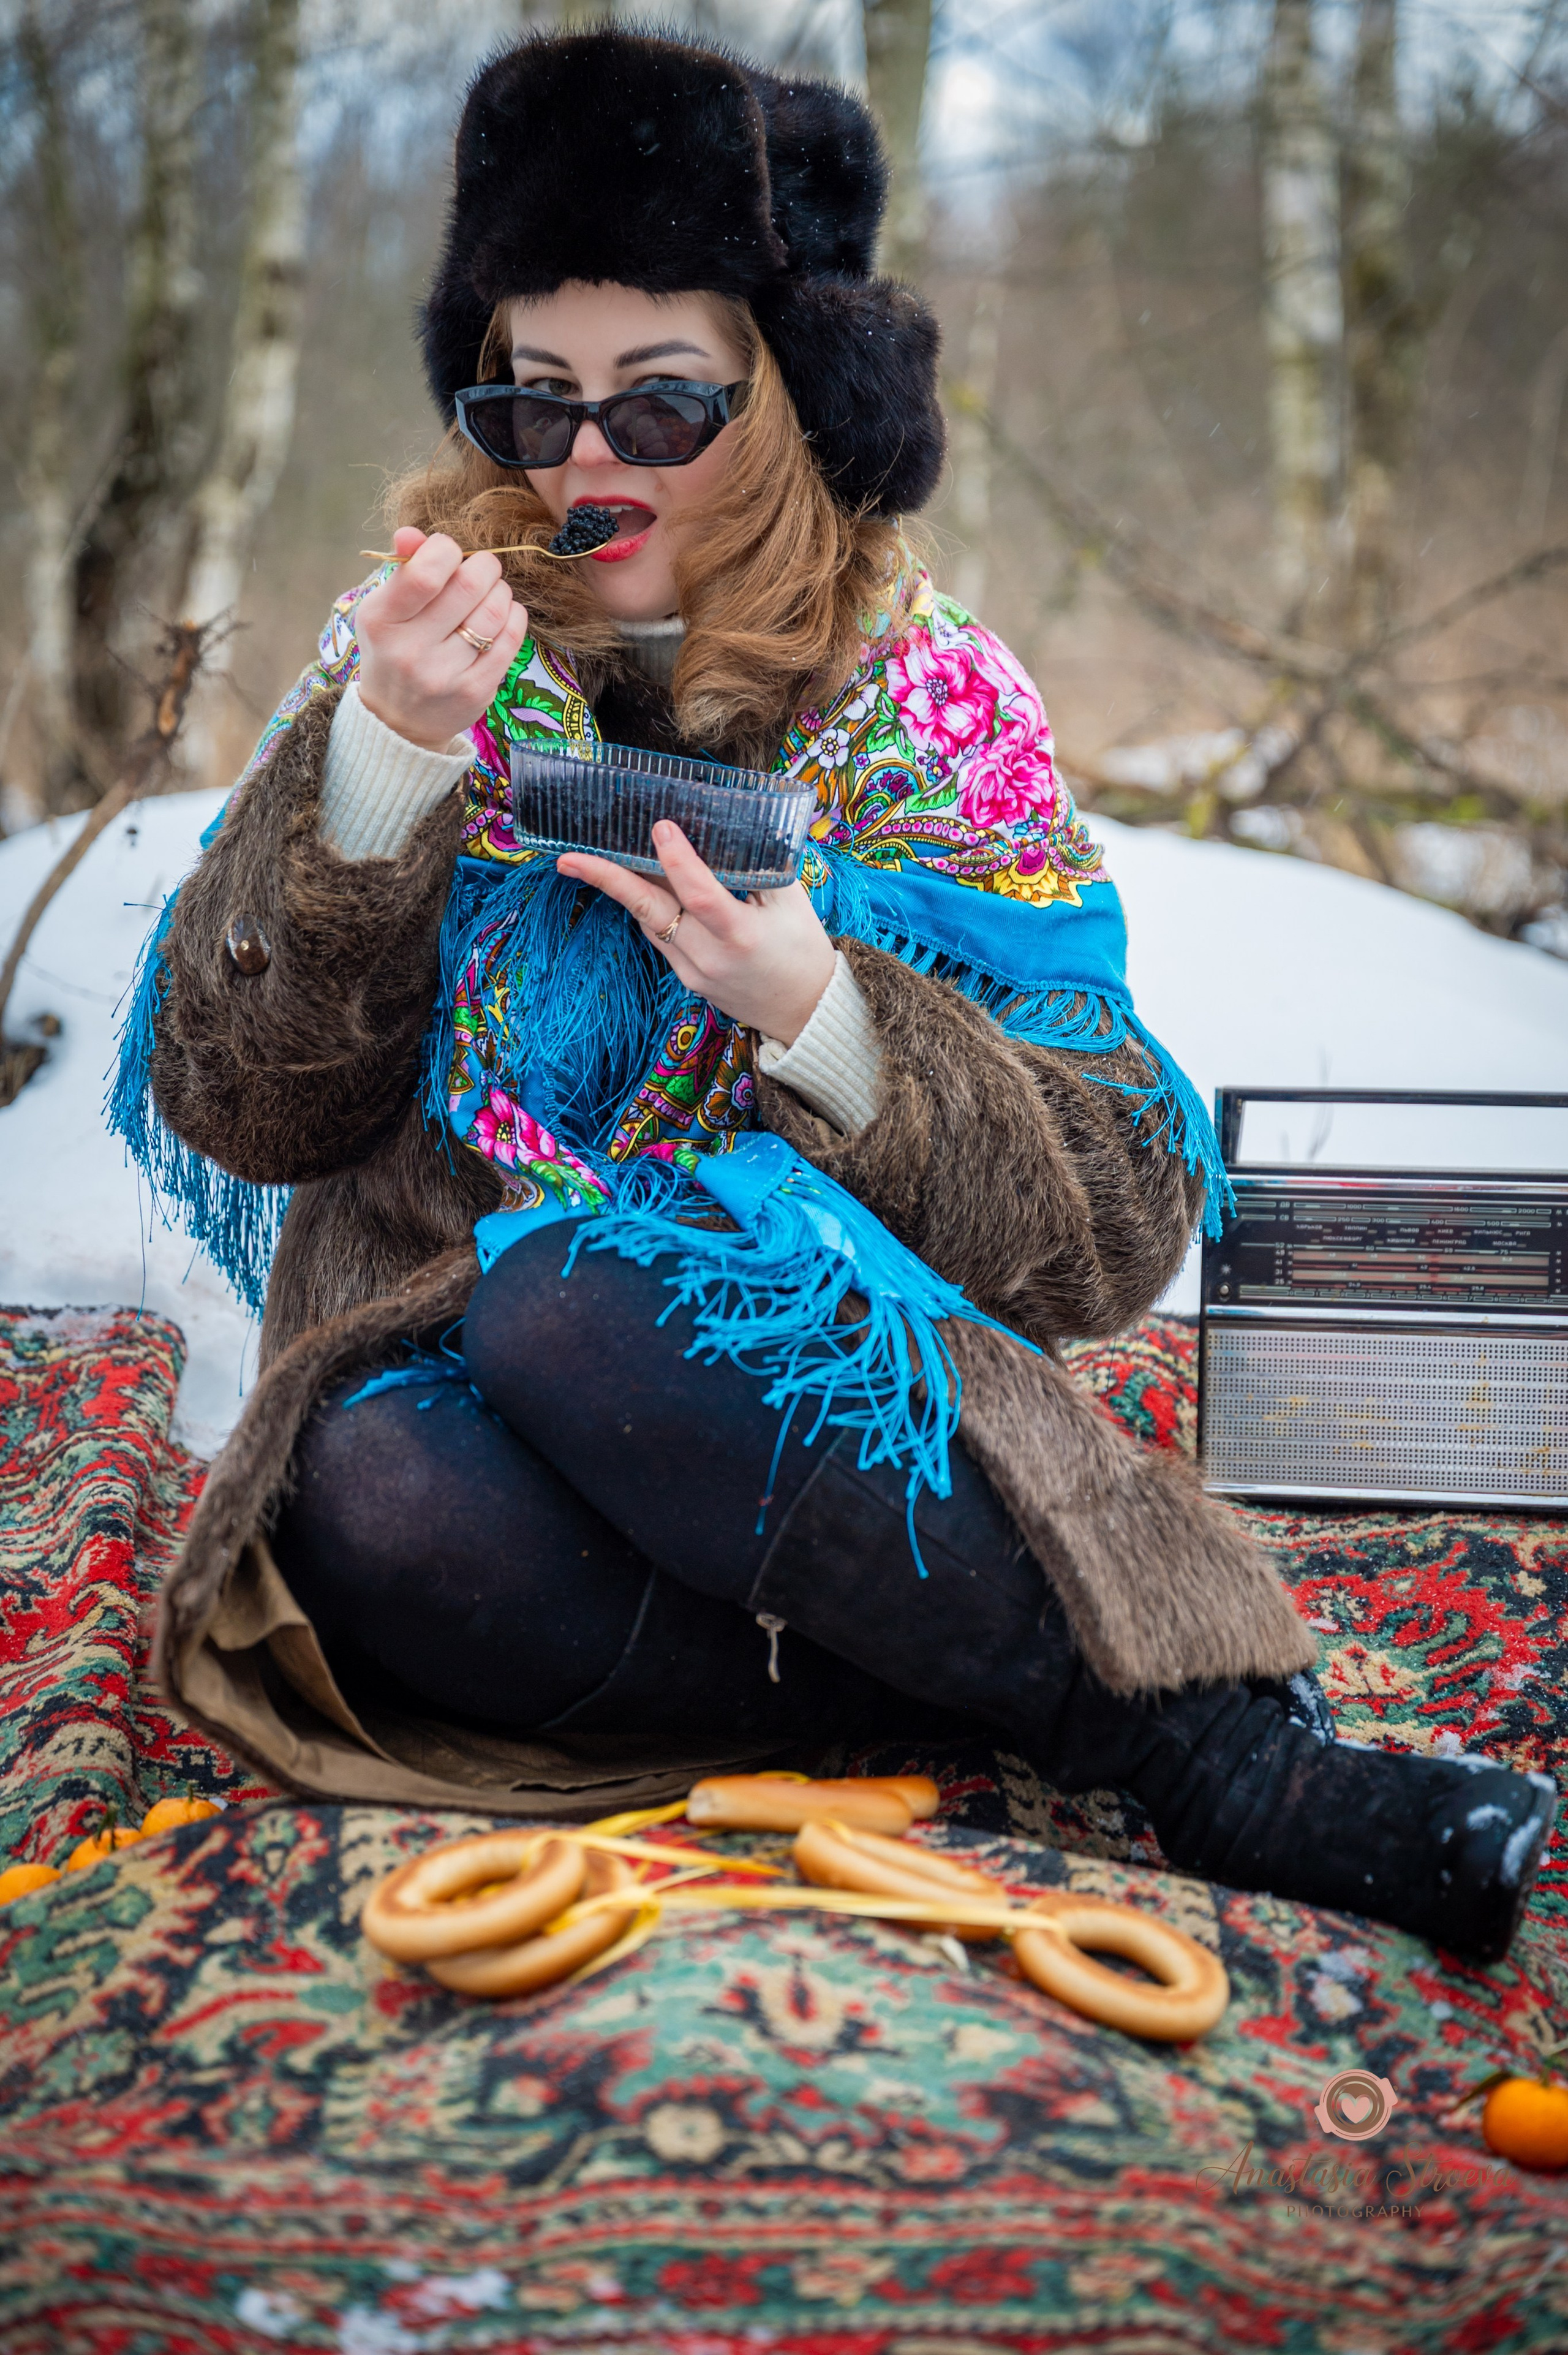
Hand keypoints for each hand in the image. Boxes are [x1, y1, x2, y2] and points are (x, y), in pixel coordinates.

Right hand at [356, 527, 528, 750]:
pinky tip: (503, 615)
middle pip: (468, 586)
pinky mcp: (475, 691)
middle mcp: (410, 650)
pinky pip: (510, 639)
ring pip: (494, 612)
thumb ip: (402, 568)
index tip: (449, 554)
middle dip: (484, 567)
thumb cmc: (393, 649)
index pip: (425, 573)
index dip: (447, 550)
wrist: (397, 721)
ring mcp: (444, 675)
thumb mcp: (384, 609)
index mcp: (381, 621)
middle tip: (482, 570)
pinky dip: (513, 617)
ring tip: (492, 593)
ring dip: (501, 591)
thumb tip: (411, 532)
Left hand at [557, 821, 836, 1043]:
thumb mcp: (792, 901)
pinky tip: (638, 881)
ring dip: (622, 887)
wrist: (805, 1011)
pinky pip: (657, 936)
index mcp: (742, 936)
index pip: (700, 895)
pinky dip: (647, 907)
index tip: (661, 826)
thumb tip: (725, 823)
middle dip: (606, 880)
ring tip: (591, 857)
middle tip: (567, 858)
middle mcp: (709, 957)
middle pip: (649, 912)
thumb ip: (758, 866)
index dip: (678, 860)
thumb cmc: (803, 948)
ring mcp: (691, 972)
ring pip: (647, 922)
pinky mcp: (684, 978)